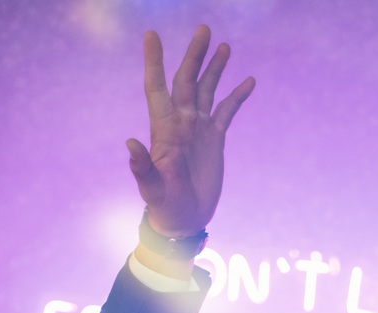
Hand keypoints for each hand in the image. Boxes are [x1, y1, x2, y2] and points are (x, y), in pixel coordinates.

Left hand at [128, 26, 254, 237]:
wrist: (183, 219)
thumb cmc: (163, 205)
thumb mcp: (152, 188)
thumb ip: (142, 167)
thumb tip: (129, 144)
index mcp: (164, 128)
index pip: (157, 87)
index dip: (155, 61)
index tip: (151, 35)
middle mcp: (181, 122)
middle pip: (186, 80)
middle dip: (194, 55)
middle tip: (203, 29)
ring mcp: (198, 129)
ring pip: (207, 90)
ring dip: (214, 68)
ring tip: (224, 45)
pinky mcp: (214, 139)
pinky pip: (226, 111)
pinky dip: (237, 96)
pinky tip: (248, 81)